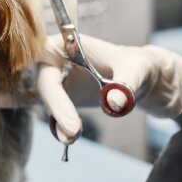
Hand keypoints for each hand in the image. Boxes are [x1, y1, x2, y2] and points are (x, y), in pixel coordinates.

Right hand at [37, 34, 181, 143]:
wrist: (136, 77)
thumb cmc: (134, 65)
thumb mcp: (135, 69)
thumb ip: (125, 84)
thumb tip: (114, 104)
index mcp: (62, 44)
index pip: (49, 68)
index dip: (54, 95)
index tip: (69, 119)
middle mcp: (53, 61)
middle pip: (45, 87)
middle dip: (57, 110)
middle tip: (74, 132)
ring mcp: (55, 80)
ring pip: (48, 102)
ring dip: (59, 121)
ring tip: (72, 138)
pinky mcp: (60, 97)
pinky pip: (54, 112)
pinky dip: (60, 125)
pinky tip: (68, 137)